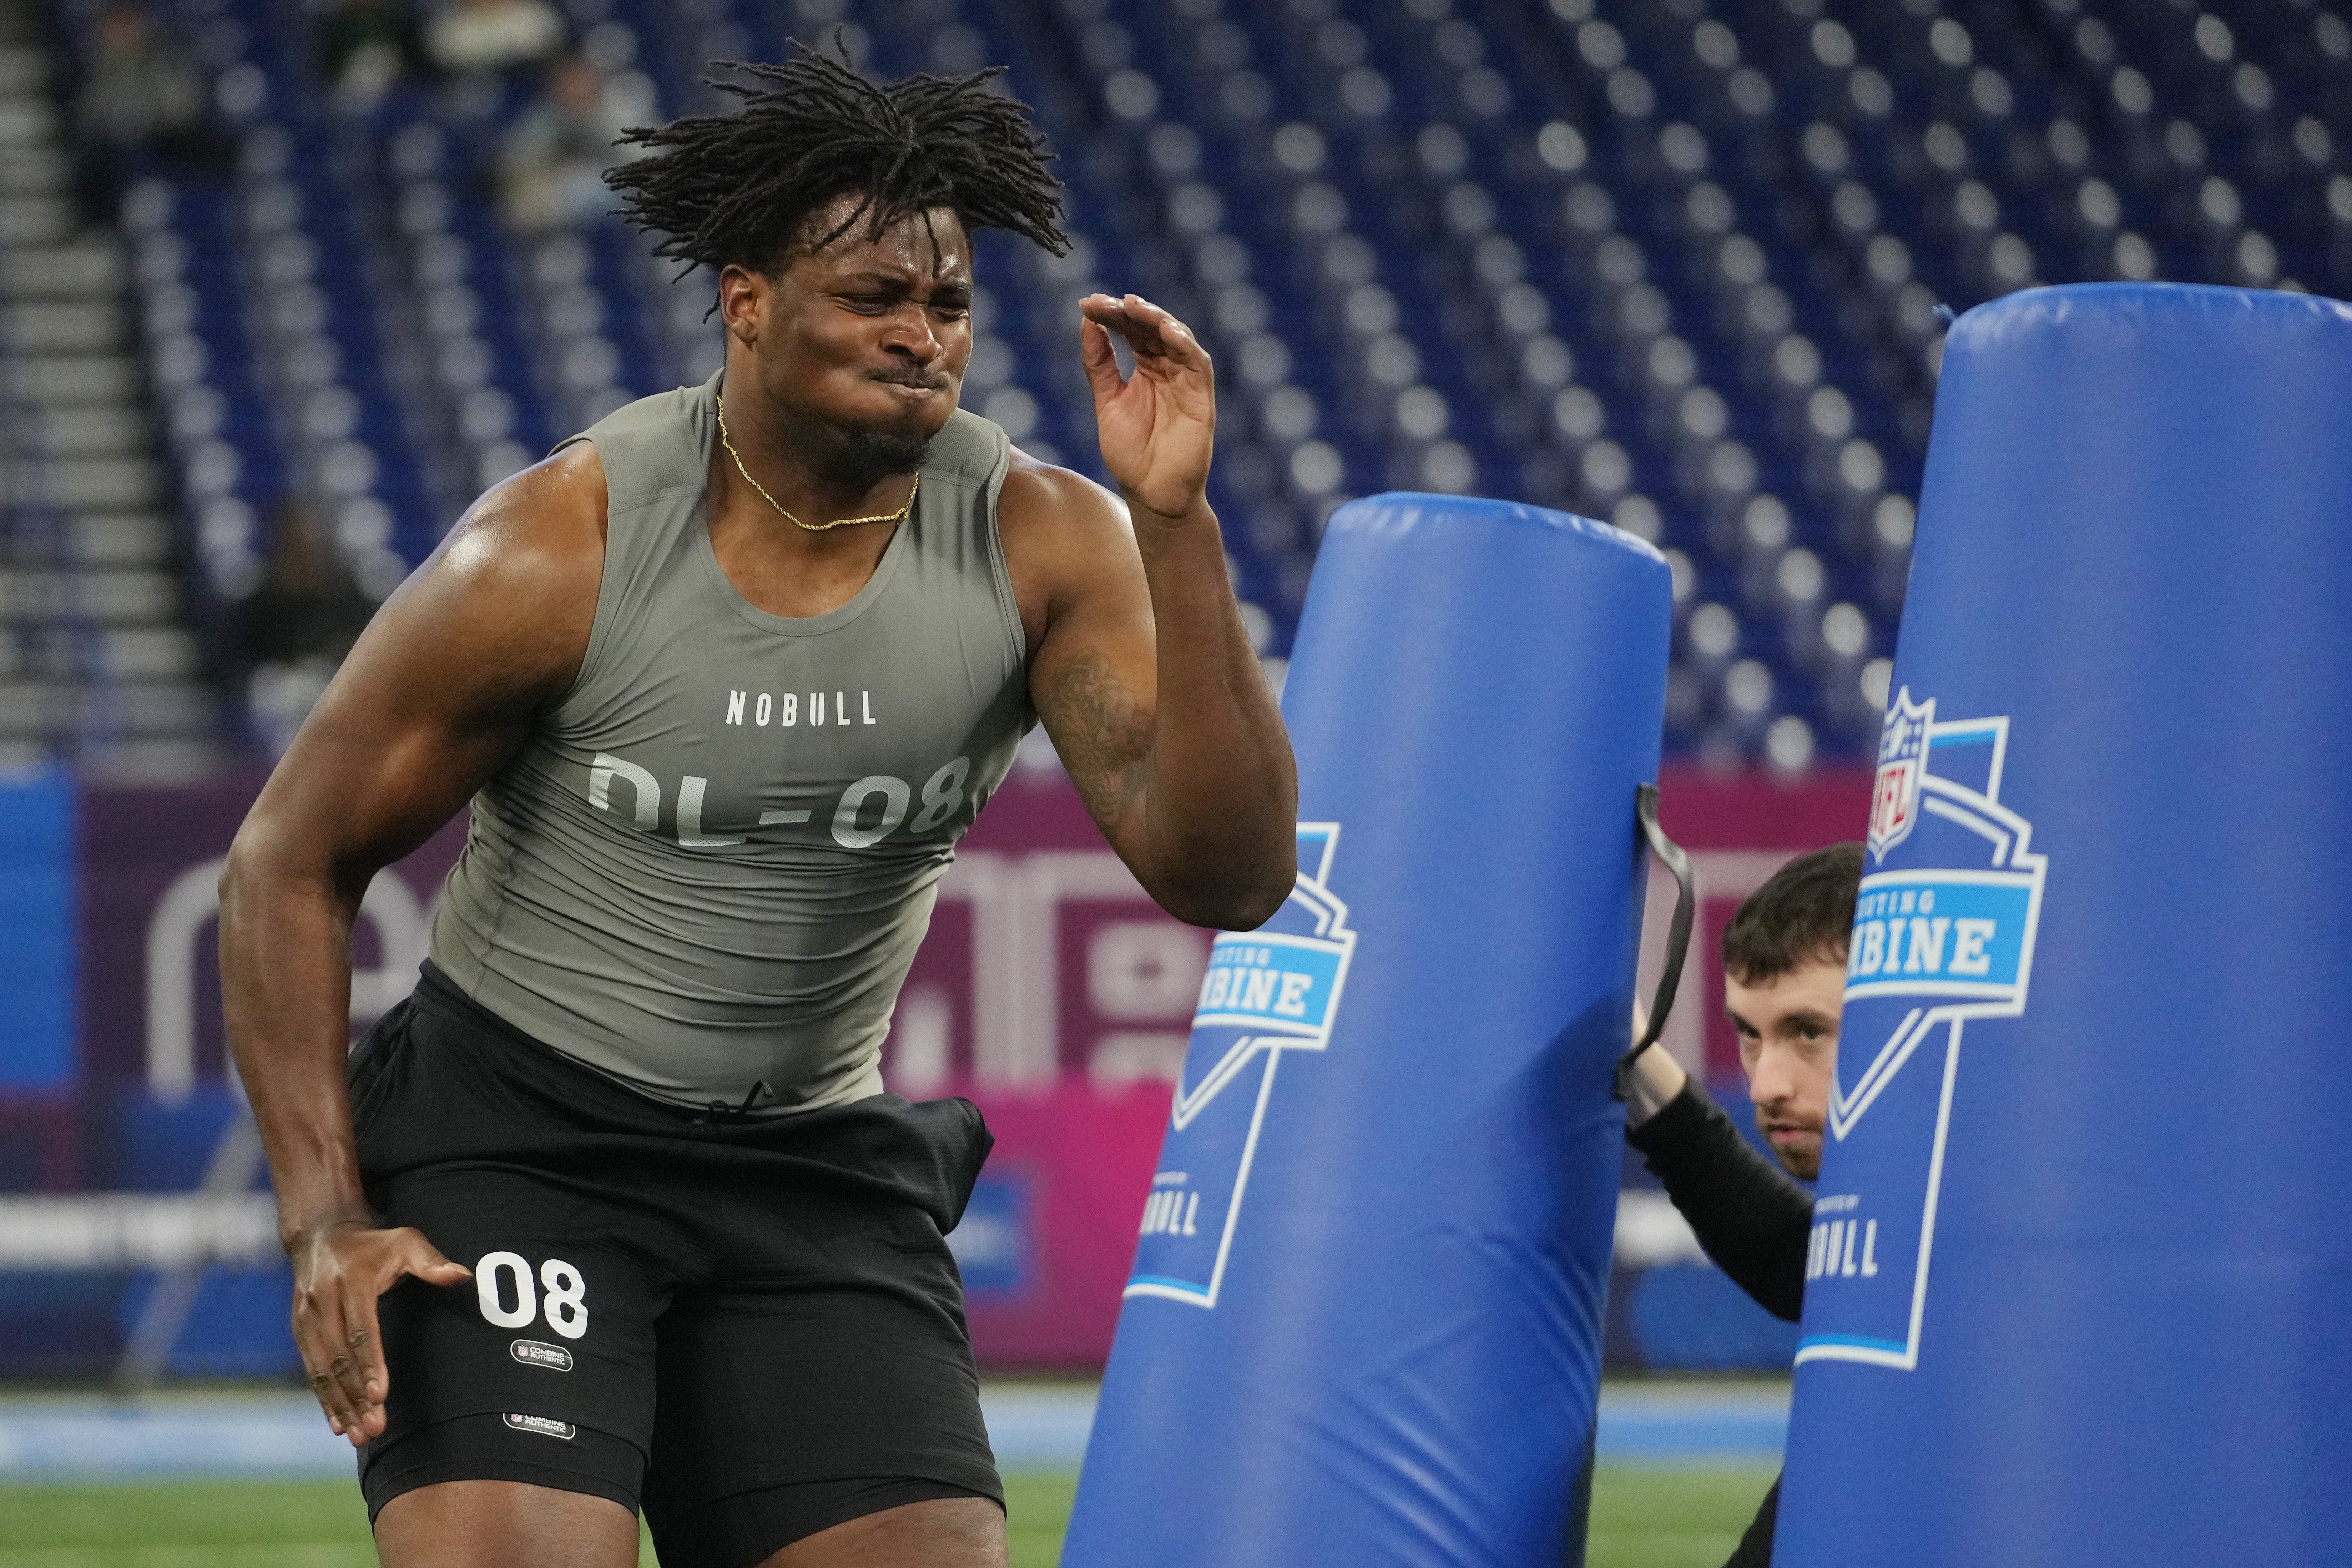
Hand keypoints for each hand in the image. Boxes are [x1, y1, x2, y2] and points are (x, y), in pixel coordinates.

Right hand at [289, 1221, 468, 1446]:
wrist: (322, 1235)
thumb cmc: (374, 1242)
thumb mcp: (405, 1241)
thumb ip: (431, 1261)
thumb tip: (462, 1276)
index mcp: (350, 1281)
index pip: (361, 1329)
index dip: (370, 1363)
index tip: (382, 1394)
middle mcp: (323, 1301)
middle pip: (339, 1357)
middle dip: (356, 1395)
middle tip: (374, 1428)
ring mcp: (306, 1317)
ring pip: (322, 1369)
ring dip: (340, 1404)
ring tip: (359, 1435)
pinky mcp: (299, 1330)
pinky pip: (311, 1369)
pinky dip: (324, 1398)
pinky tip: (338, 1424)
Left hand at [1078, 293, 1214, 521]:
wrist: (1151, 493)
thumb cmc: (1132, 453)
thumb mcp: (1107, 402)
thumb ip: (1099, 365)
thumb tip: (1087, 323)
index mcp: (1146, 369)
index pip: (1131, 331)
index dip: (1112, 315)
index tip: (1087, 304)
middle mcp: (1168, 370)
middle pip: (1152, 329)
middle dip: (1130, 312)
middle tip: (1106, 302)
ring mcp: (1186, 382)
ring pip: (1177, 338)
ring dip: (1157, 319)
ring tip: (1134, 306)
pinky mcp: (1201, 397)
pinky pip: (1198, 363)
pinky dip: (1184, 344)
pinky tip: (1166, 330)